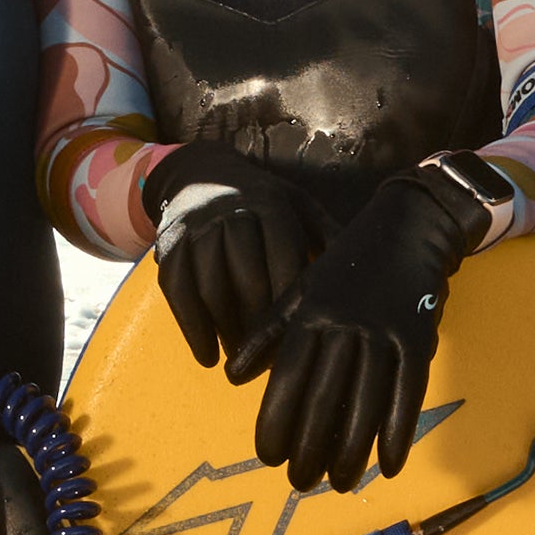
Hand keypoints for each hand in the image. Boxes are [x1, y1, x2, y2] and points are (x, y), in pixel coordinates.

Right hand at [153, 164, 322, 368]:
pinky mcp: (168, 244)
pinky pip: (177, 290)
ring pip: (210, 284)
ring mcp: (195, 227)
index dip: (292, 299)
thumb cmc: (261, 200)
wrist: (198, 173)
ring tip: (242, 360)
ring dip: (227, 329)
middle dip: (261, 321)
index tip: (300, 333)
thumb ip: (326, 235)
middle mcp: (230, 210)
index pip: (284, 255)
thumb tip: (366, 273)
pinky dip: (191, 327)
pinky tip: (206, 356)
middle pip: (246, 274)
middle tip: (274, 357)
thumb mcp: (298, 205)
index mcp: (270, 202)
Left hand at [232, 164, 487, 488]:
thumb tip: (234, 379)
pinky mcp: (418, 339)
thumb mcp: (301, 290)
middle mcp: (345, 324)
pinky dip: (398, 432)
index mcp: (310, 313)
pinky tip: (388, 466)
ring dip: (352, 449)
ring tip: (339, 483)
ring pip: (366, 401)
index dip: (277, 420)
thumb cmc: (347, 265)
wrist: (408, 226)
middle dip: (311, 446)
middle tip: (300, 482)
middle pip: (325, 397)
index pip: (288, 377)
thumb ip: (267, 333)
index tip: (268, 456)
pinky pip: (408, 393)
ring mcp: (384, 332)